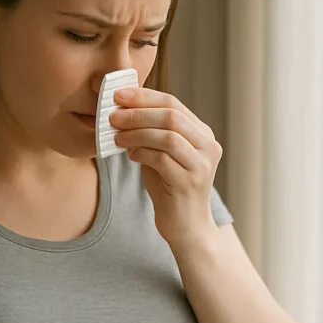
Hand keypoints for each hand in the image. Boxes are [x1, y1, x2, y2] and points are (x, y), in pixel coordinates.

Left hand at [109, 88, 222, 247]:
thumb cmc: (170, 189)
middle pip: (172, 116)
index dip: (145, 97)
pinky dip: (141, 153)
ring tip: (117, 136)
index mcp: (203, 134)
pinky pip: (162, 159)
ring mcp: (202, 165)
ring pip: (167, 136)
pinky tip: (130, 155)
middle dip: (138, 113)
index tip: (119, 95)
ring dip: (137, 133)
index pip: (173, 104)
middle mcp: (208, 146)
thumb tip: (123, 110)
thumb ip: (152, 133)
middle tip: (114, 116)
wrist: (186, 227)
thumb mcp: (163, 154)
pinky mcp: (189, 183)